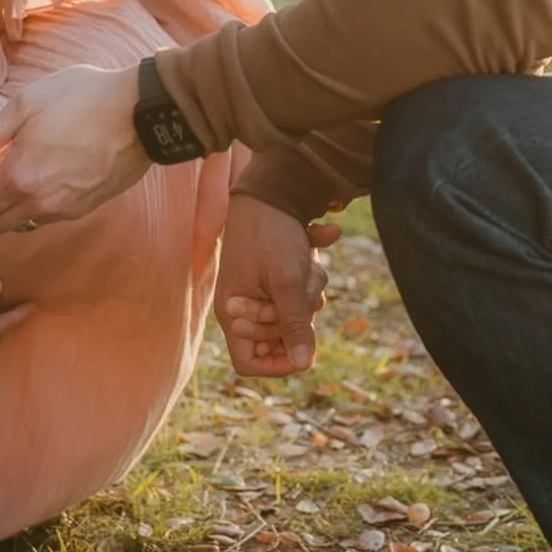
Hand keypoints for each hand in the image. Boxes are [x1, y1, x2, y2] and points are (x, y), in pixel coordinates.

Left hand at [0, 66, 149, 232]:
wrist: (141, 111)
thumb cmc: (82, 99)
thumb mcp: (25, 106)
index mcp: (19, 177)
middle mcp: (40, 202)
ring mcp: (66, 209)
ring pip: (22, 223)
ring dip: (9, 208)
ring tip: (15, 174)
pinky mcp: (87, 208)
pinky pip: (49, 216)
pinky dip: (36, 204)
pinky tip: (45, 176)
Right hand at [213, 194, 339, 375]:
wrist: (269, 186)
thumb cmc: (271, 234)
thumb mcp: (287, 282)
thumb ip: (295, 323)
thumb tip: (304, 365)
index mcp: (234, 312)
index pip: (248, 362)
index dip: (276, 365)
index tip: (303, 352)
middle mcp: (244, 305)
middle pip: (278, 337)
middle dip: (301, 315)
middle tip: (305, 290)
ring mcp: (260, 290)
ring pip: (296, 312)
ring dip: (311, 290)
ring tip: (309, 263)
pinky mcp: (276, 274)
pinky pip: (301, 289)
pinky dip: (311, 271)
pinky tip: (317, 239)